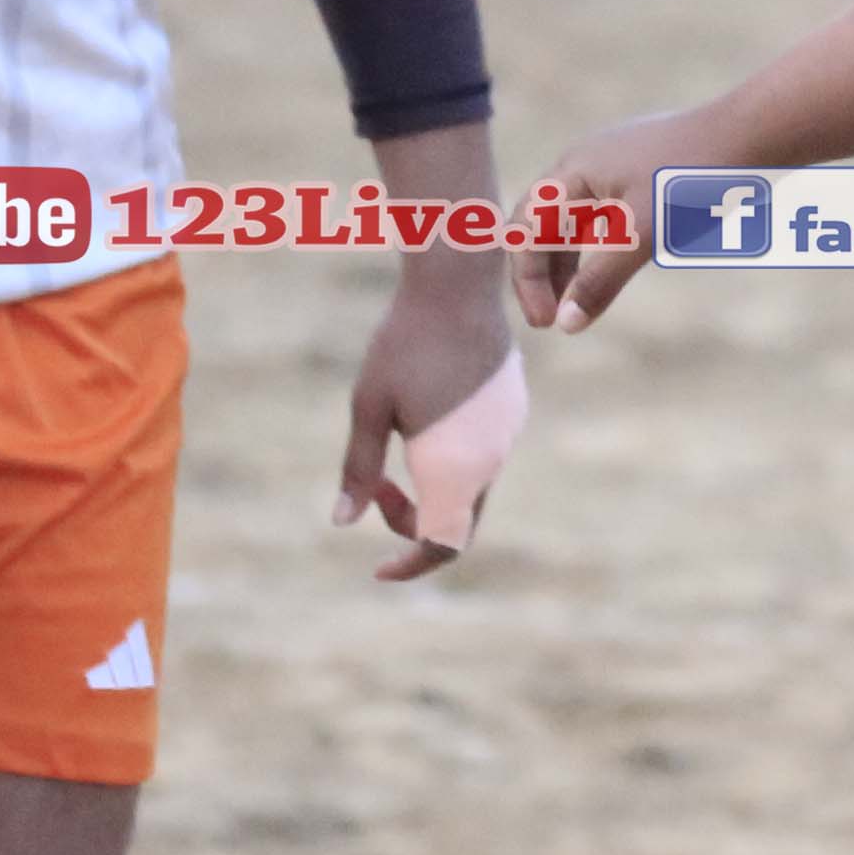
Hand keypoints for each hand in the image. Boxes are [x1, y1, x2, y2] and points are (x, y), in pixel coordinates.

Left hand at [336, 248, 518, 579]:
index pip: (442, 546)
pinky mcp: (512, 410)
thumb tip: (341, 522)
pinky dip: (450, 463)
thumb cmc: (404, 344)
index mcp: (453, 469)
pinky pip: (482, 457)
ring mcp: (507, 434)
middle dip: (412, 522)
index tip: (379, 569)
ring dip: (430, 488)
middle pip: (457, 523)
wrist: (458, 285)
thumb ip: (359, 470)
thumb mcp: (369, 408)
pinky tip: (421, 421)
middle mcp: (489, 459)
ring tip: (392, 443)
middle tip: (373, 488)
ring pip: (470, 489)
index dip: (412, 566)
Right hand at [512, 108, 701, 335]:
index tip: (547, 323)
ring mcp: (611, 164)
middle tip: (551, 320)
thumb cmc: (691, 178)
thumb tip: (566, 323)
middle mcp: (583, 163)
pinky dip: (595, 247)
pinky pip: (601, 213)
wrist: (749, 133)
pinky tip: (608, 271)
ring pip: (571, 220)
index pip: (524, 230)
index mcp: (573, 171)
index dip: (528, 280)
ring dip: (567, 263)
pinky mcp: (638, 171)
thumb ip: (601, 279)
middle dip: (541, 274)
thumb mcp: (642, 234)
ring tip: (575, 304)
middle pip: (540, 224)